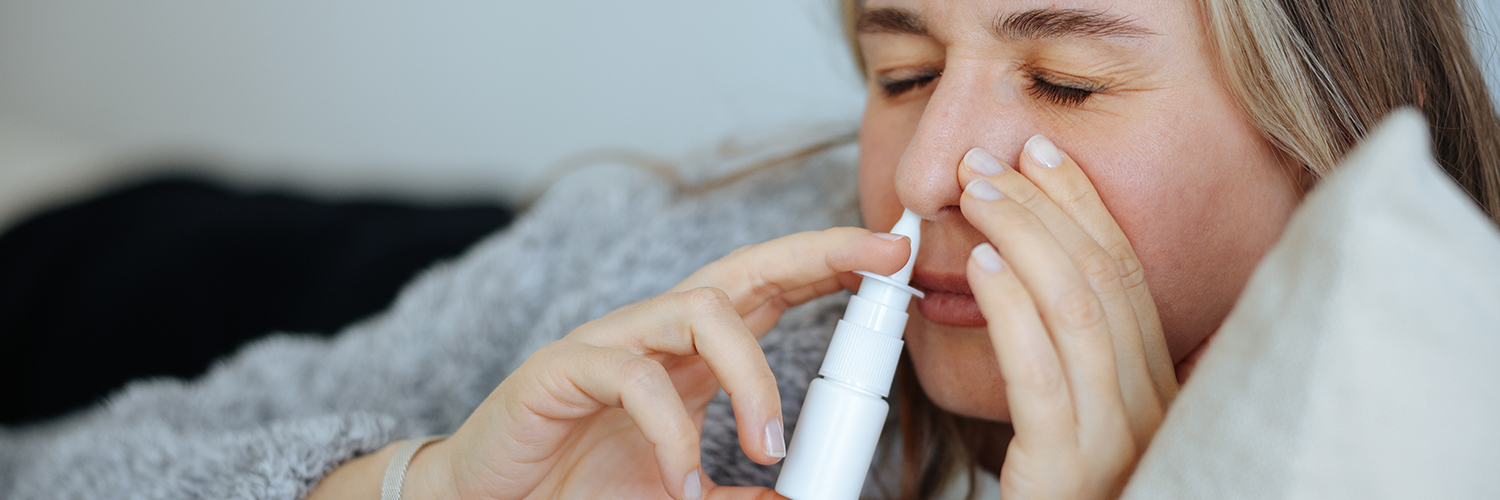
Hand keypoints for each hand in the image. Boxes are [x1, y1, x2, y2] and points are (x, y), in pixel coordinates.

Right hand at [401, 228, 911, 498]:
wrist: (489, 499)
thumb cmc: (581, 486)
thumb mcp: (684, 492)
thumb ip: (738, 492)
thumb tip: (799, 499)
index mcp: (693, 354)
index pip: (771, 289)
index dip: (830, 265)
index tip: (895, 261)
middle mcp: (657, 333)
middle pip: (746, 269)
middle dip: (819, 252)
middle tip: (885, 260)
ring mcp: (609, 343)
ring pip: (699, 310)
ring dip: (752, 378)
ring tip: (769, 448)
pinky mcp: (562, 369)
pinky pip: (632, 378)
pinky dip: (672, 431)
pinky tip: (681, 481)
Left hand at [956, 136, 1179, 498]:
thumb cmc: (1060, 494)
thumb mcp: (1080, 420)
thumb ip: (1077, 360)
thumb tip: (1036, 277)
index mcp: (1157, 387)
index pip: (1125, 274)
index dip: (1083, 206)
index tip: (1042, 155)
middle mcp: (1152, 406)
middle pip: (1105, 278)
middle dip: (1049, 205)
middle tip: (994, 160)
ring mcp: (1117, 438)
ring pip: (1080, 310)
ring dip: (1025, 237)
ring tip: (979, 194)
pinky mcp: (1069, 467)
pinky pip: (1043, 374)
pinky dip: (1013, 310)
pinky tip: (983, 268)